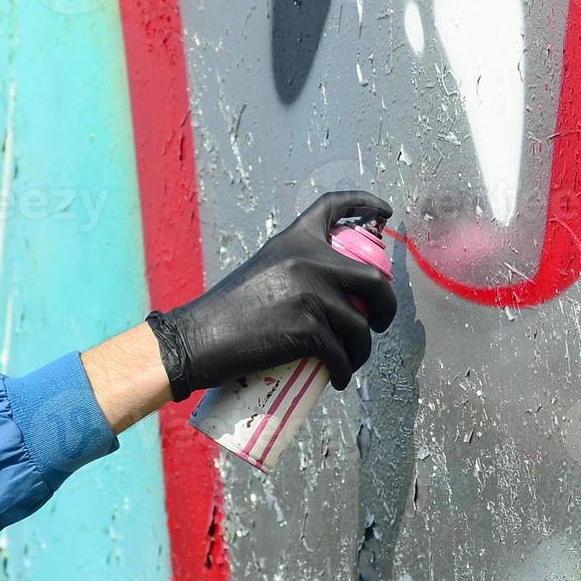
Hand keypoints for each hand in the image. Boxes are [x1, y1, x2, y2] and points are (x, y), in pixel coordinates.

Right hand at [145, 191, 397, 400]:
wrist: (195, 339)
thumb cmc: (221, 315)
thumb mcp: (259, 273)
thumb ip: (293, 273)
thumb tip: (330, 296)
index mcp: (293, 241)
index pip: (333, 206)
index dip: (365, 203)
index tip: (383, 213)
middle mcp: (307, 260)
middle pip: (372, 279)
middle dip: (385, 306)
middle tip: (379, 322)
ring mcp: (309, 294)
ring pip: (360, 325)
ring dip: (362, 350)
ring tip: (350, 361)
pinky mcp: (307, 329)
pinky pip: (341, 353)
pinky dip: (344, 370)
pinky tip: (339, 378)